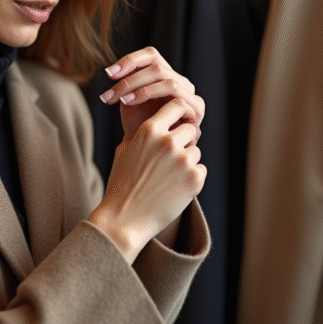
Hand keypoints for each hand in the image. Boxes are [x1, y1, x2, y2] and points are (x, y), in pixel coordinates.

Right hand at [88, 47, 205, 262]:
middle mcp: (167, 142)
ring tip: (167, 177)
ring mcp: (182, 160)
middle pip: (189, 129)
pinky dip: (191, 177)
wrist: (124, 218)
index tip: (178, 121)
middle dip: (183, 140)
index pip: (176, 105)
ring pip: (195, 151)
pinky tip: (173, 187)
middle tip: (169, 158)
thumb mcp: (125, 150)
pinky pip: (200, 169)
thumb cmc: (122, 183)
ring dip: (186, 160)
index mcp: (148, 131)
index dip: (179, 113)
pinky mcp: (194, 179)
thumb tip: (158, 119)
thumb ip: (143, 132)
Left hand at [99, 47, 203, 139]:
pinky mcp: (196, 109)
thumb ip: (125, 86)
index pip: (150, 55)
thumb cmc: (139, 128)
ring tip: (120, 99)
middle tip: (109, 92)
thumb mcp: (129, 103)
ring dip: (138, 86)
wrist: (152, 155)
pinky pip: (176, 95)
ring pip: (166, 78)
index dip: (129, 60)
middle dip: (129, 78)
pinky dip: (150, 95)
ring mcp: (190, 94)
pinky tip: (131, 103)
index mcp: (166, 76)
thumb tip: (111, 72)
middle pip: (156, 65)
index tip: (108, 73)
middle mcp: (180, 82)